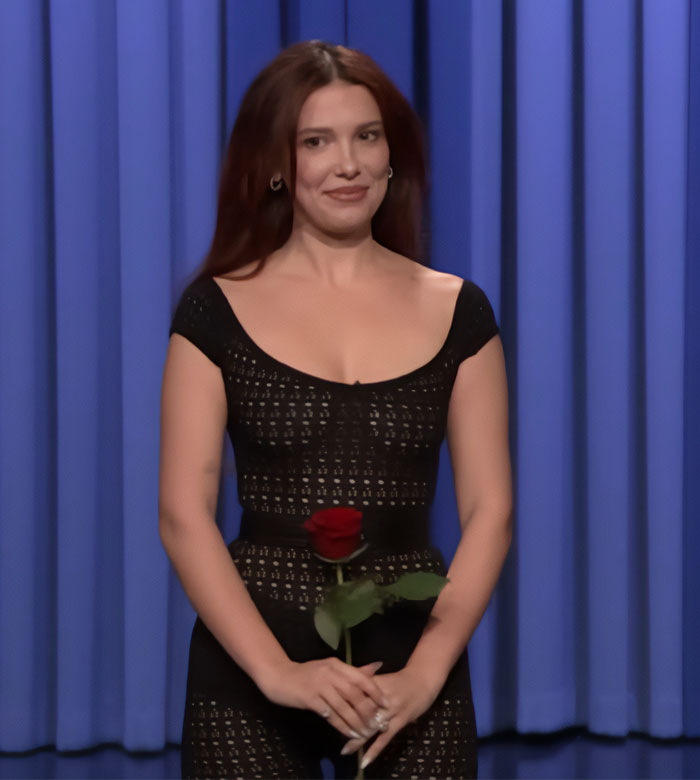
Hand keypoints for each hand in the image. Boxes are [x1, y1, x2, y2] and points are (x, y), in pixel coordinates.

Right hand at [259, 657, 389, 740]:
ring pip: (343, 706)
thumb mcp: (330, 668)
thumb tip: (377, 667)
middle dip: (368, 710)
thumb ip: (353, 671)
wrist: (280, 676)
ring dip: (356, 721)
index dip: (374, 691)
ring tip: (366, 733)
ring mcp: (319, 685)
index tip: (385, 704)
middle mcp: (330, 673)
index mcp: (336, 665)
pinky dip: (342, 725)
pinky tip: (349, 733)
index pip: (360, 678)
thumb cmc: (307, 673)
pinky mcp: (310, 698)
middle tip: (378, 723)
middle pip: (354, 693)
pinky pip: (330, 715)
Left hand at [338, 665, 441, 768]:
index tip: (328, 708)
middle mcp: (381, 697)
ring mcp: (392, 709)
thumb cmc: (400, 680)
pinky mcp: (401, 720)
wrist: (423, 679)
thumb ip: (364, 681)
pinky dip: (375, 749)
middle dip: (347, 721)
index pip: (354, 693)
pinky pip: (386, 737)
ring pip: (372, 725)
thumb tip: (343, 685)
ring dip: (358, 738)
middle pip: (361, 710)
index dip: (342, 702)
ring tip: (345, 750)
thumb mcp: (382, 678)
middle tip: (333, 730)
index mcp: (375, 684)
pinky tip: (365, 760)